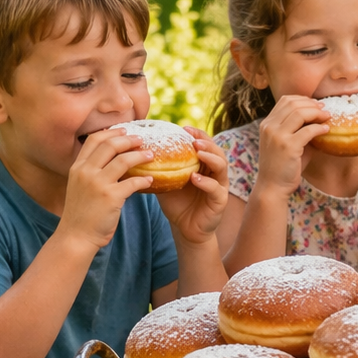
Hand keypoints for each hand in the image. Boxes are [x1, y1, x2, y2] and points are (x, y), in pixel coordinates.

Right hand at [62, 128, 155, 250]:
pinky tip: (151, 180)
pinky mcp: (110, 197)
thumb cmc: (81, 214)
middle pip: (110, 145)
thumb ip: (91, 172)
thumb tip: (114, 161)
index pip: (94, 140)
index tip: (124, 130)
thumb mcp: (79, 187)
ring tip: (151, 155)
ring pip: (123, 160)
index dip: (111, 132)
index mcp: (77, 167)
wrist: (76, 236)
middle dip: (128, 139)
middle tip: (141, 139)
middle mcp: (85, 172)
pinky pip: (132, 182)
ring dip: (140, 155)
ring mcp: (97, 184)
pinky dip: (144, 179)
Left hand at [154, 127, 229, 244]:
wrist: (185, 228)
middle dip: (206, 142)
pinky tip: (195, 178)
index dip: (197, 134)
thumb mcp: (166, 181)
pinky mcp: (220, 201)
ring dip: (210, 157)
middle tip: (193, 139)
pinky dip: (206, 182)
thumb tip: (136, 152)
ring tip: (198, 152)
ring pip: (221, 166)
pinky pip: (216, 188)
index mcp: (203, 165)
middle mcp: (214, 172)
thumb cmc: (177, 203)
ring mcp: (220, 186)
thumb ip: (159, 168)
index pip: (205, 144)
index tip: (184, 128)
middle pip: (217, 150)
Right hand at [254, 95, 328, 196]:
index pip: (285, 100)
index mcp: (267, 124)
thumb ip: (298, 130)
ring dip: (317, 113)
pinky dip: (319, 128)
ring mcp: (277, 136)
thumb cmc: (282, 167)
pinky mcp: (288, 146)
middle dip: (312, 104)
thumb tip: (319, 120)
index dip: (303, 100)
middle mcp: (269, 127)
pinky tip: (326, 130)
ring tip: (327, 117)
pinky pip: (308, 130)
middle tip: (325, 110)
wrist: (272, 187)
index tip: (316, 106)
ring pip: (300, 113)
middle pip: (293, 103)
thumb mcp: (286, 143)